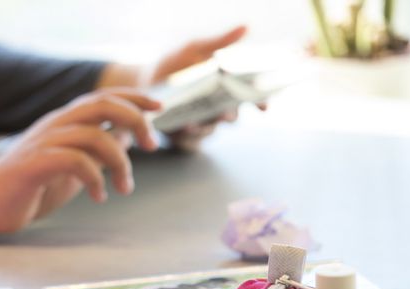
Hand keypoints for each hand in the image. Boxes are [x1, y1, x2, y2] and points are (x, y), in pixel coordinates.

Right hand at [0, 88, 160, 238]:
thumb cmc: (27, 187)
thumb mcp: (72, 167)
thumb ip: (96, 152)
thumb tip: (128, 137)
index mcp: (64, 122)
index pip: (104, 97)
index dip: (135, 98)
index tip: (160, 109)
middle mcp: (55, 125)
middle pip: (103, 105)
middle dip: (136, 120)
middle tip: (152, 145)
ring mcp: (44, 142)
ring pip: (94, 135)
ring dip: (119, 161)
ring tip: (125, 187)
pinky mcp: (34, 164)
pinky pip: (74, 161)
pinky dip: (95, 178)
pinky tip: (99, 196)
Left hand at [149, 25, 249, 150]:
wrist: (145, 80)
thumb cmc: (175, 63)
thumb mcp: (196, 49)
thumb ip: (219, 42)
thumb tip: (246, 27)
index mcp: (225, 87)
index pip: (249, 96)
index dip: (259, 102)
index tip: (263, 107)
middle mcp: (216, 106)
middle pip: (232, 116)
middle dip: (230, 115)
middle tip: (226, 112)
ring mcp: (200, 122)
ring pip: (210, 129)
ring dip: (205, 126)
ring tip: (194, 121)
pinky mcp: (182, 134)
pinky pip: (189, 140)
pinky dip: (187, 136)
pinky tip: (182, 127)